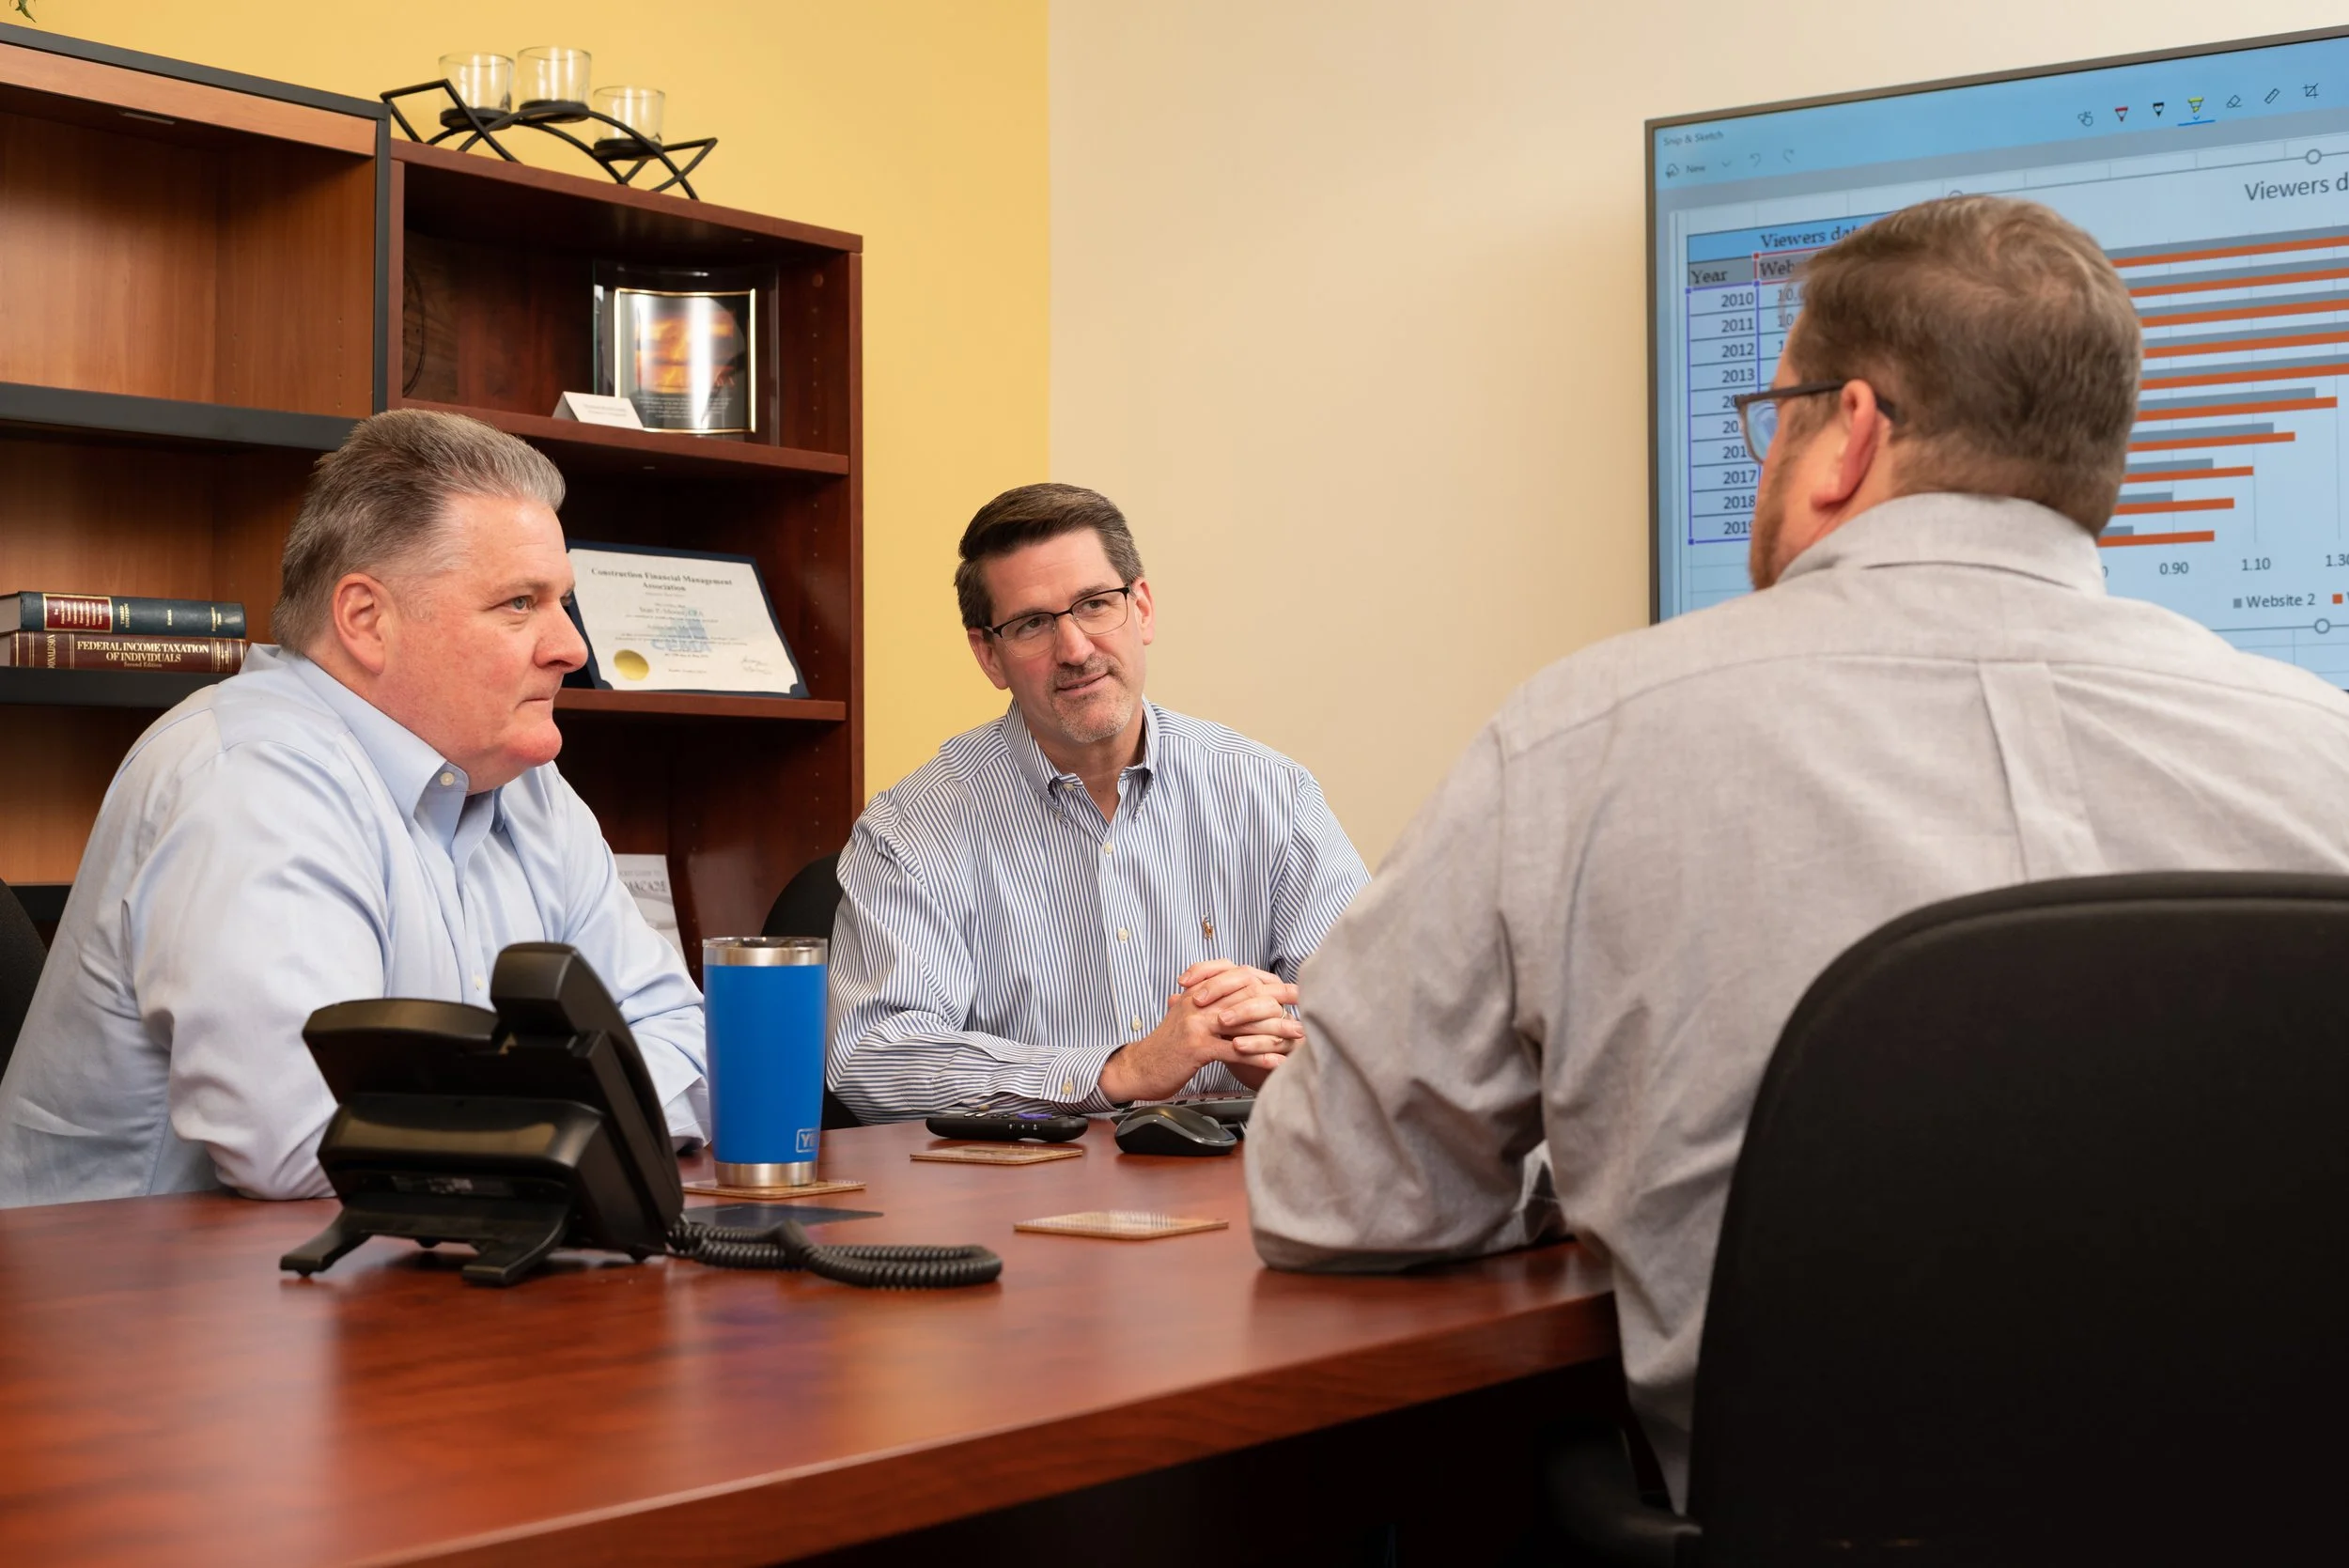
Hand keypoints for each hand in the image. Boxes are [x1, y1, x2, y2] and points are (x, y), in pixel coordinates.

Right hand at [1098, 962, 1304, 1102]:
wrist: (1139, 1067)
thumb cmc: (1166, 1048)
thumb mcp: (1186, 1018)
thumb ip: (1208, 1006)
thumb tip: (1237, 1002)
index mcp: (1198, 993)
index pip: (1238, 981)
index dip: (1268, 984)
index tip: (1291, 990)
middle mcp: (1198, 1003)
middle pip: (1246, 997)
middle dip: (1278, 1003)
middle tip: (1303, 1008)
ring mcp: (1197, 1025)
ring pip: (1245, 1022)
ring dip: (1275, 1030)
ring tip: (1297, 1035)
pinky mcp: (1197, 1048)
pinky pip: (1235, 1050)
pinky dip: (1259, 1056)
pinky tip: (1277, 1061)